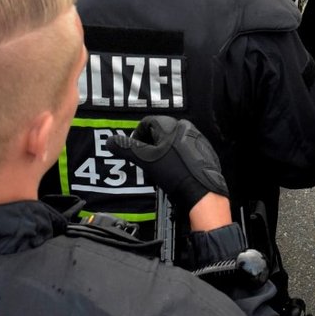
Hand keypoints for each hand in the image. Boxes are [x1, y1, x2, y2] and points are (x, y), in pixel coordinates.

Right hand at [101, 117, 228, 226]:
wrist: (202, 192)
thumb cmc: (174, 173)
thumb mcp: (146, 160)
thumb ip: (127, 148)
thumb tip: (109, 141)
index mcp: (171, 125)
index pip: (147, 123)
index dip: (136, 137)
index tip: (135, 152)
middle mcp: (186, 128)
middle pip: (160, 132)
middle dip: (149, 146)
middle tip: (146, 162)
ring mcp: (198, 140)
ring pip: (172, 142)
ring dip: (162, 152)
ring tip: (159, 170)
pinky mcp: (205, 152)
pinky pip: (185, 151)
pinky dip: (176, 158)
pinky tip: (175, 172)